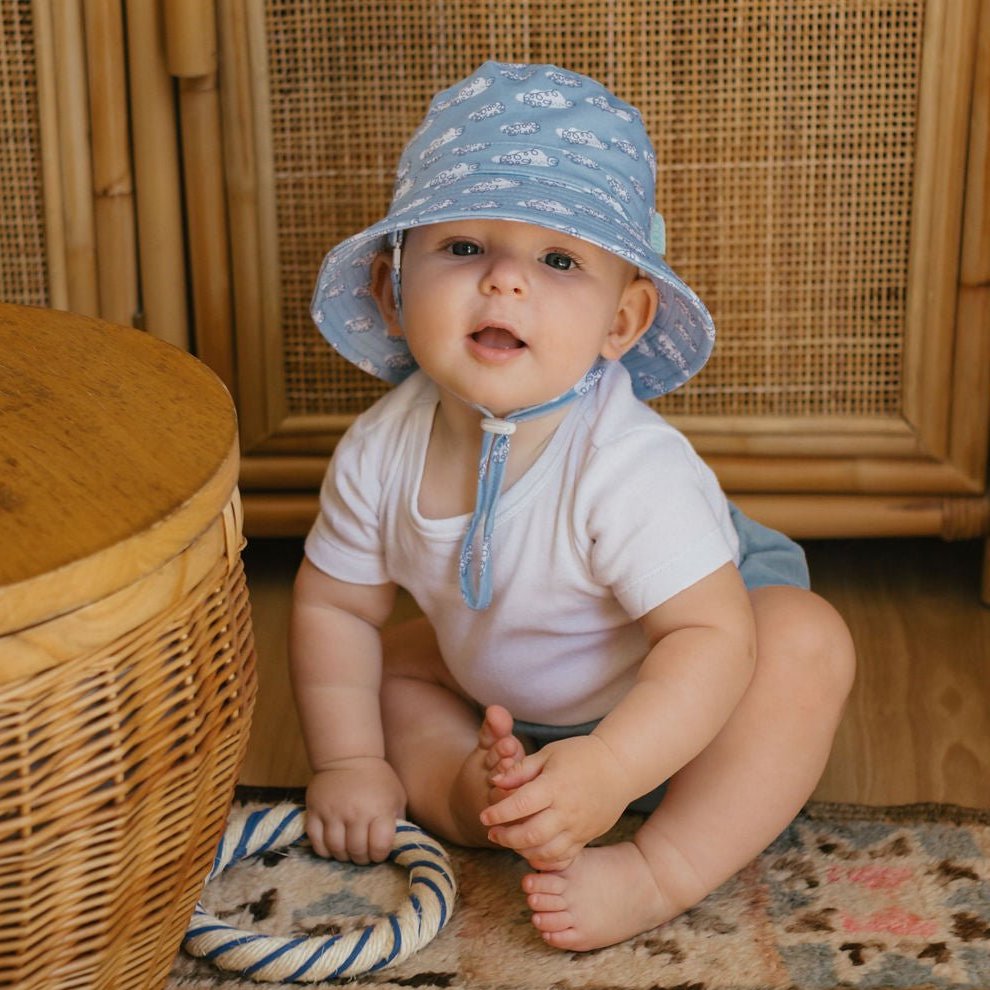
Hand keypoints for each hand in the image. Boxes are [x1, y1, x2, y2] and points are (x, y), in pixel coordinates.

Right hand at [305, 756, 406, 863]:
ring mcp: (333, 812)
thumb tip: (398, 845)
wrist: (349, 756)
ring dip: (343, 856)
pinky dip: (324, 850)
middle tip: (363, 853)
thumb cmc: (378, 779)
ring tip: (348, 850)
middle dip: (362, 858)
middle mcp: (356, 812)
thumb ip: (398, 821)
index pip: (379, 846)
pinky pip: (316, 841)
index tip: (378, 851)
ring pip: (336, 849)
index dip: (380, 855)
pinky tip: (332, 845)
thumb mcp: (396, 796)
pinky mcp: (315, 811)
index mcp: (379, 809)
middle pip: (356, 851)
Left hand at [479, 734, 633, 869]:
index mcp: (555, 785)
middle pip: (530, 835)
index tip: (484, 816)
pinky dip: (544, 860)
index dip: (498, 813)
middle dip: (506, 838)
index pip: (520, 805)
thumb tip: (495, 782)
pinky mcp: (586, 838)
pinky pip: (562, 858)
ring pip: (545, 852)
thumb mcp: (549, 754)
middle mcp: (567, 810)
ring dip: (522, 851)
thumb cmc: (581, 755)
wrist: (620, 766)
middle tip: (492, 833)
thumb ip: (521, 770)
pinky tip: (531, 852)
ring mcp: (579, 827)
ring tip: (510, 842)